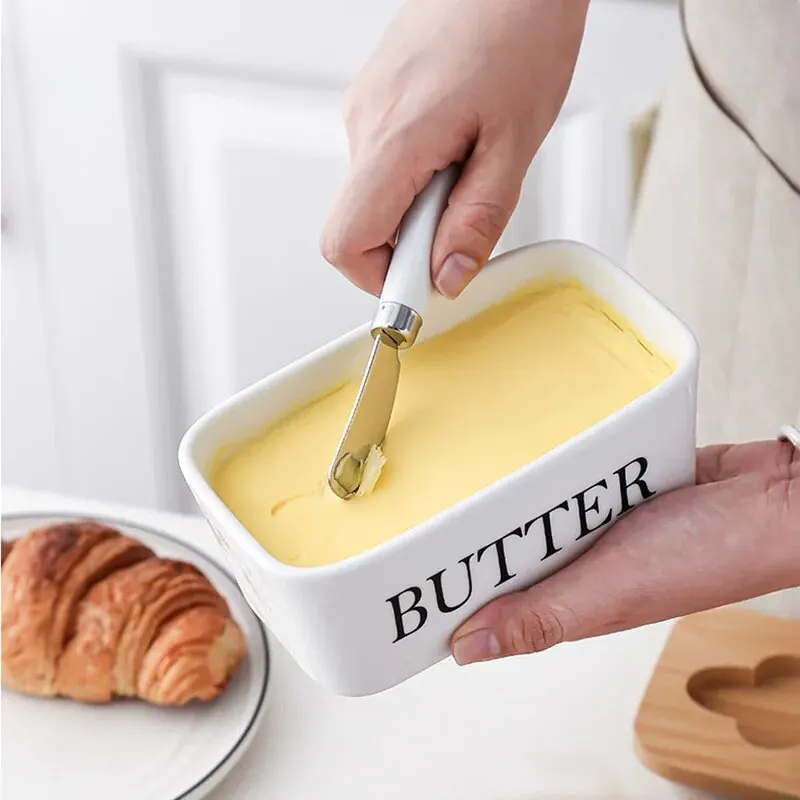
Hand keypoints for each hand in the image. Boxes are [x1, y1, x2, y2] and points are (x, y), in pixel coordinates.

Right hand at [321, 0, 588, 298]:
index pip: (347, 243)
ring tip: (468, 164)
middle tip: (464, 213)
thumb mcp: (515, 141)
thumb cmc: (520, 28)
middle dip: (412, 243)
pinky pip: (384, 166)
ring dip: (419, 207)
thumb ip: (478, 219)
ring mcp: (364, 110)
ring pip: (375, 198)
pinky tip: (456, 144)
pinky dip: (417, 178)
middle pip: (359, 227)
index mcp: (395, 139)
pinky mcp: (376, 102)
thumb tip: (446, 276)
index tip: (425, 284)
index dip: (382, 280)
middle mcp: (365, 124)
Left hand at [450, 440, 799, 663]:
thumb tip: (467, 649)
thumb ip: (542, 618)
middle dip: (467, 529)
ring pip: (536, 506)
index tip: (402, 573)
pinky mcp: (616, 483)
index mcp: (570, 600)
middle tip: (421, 495)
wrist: (778, 496)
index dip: (447, 593)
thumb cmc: (713, 553)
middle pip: (505, 549)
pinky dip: (551, 463)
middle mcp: (579, 562)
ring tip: (461, 461)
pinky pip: (569, 472)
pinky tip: (527, 441)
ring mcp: (597, 519)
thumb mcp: (612, 590)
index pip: (491, 604)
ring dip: (508, 489)